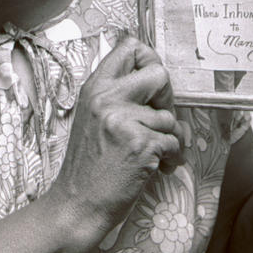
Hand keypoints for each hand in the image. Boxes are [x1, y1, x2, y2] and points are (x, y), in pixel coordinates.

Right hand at [48, 37, 189, 231]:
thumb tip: (157, 79)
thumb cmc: (89, 166)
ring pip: (170, 116)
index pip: (129, 47)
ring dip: (170, 139)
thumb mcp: (93, 118)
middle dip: (168, 98)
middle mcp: (107, 98)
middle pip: (158, 73)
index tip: (152, 85)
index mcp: (95, 88)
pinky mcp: (140, 144)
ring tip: (155, 154)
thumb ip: (117, 96)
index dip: (150, 60)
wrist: (78, 205)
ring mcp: (123, 120)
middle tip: (161, 119)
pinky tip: (159, 168)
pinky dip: (172, 158)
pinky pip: (174, 142)